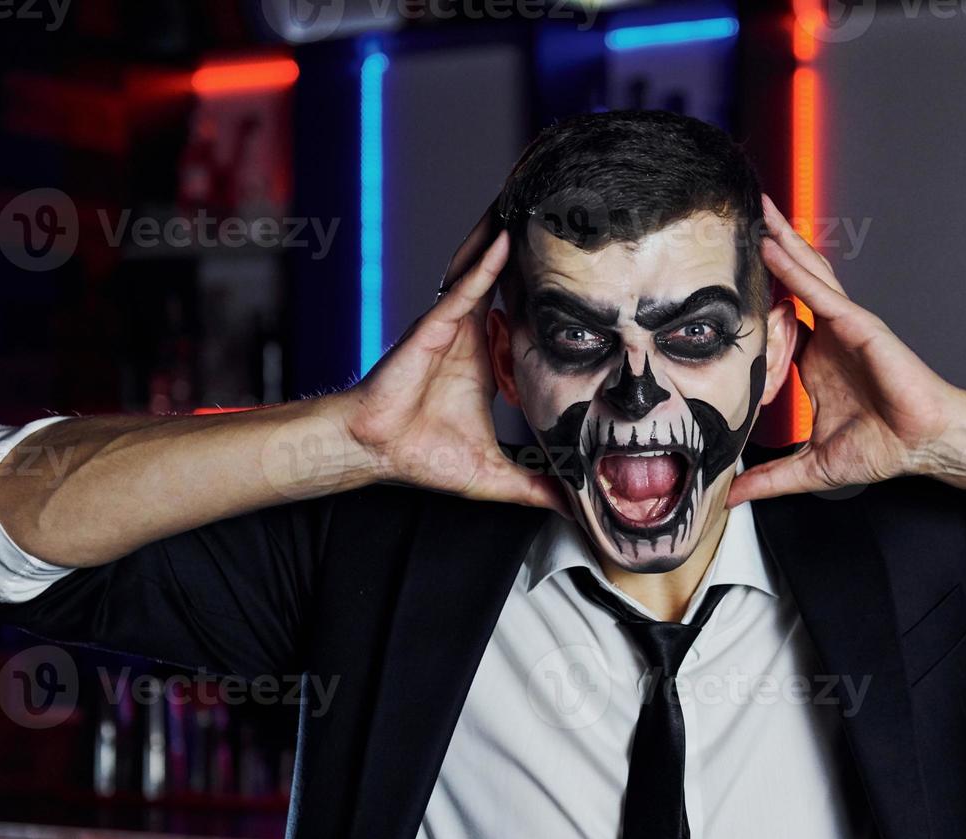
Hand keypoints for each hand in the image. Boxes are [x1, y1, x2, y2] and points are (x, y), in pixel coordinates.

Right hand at [331, 205, 566, 513]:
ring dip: (512, 240)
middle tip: (574, 218)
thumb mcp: (494, 473)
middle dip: (538, 252)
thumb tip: (574, 508)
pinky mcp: (435, 324)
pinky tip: (507, 237)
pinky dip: (485, 262)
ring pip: (487, 273)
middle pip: (511, 282)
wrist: (376, 449)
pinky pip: (463, 286)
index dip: (554, 295)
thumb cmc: (421, 454)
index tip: (589, 276)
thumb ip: (535, 488)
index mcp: (488, 358)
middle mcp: (472, 333)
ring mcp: (453, 324)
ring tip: (544, 203)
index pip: (527, 317)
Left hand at [727, 194, 962, 506]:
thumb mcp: (810, 467)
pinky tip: (775, 247)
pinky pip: (822, 293)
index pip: (778, 320)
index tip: (723, 280)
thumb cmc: (882, 447)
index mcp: (815, 361)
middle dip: (769, 249)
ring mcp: (844, 326)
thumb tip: (730, 497)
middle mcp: (828, 336)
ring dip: (782, 241)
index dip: (755, 297)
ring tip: (757, 213)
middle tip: (737, 220)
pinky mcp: (859, 325)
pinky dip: (797, 270)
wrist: (922, 444)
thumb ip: (769, 479)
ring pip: (808, 274)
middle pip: (792, 282)